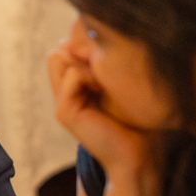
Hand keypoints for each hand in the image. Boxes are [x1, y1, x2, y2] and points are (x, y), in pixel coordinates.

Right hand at [47, 41, 153, 179]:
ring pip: (58, 57)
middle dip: (81, 50)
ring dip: (85, 61)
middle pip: (58, 51)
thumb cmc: (137, 120)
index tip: (110, 58)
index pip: (65, 49)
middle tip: (105, 66)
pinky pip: (72, 75)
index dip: (83, 46)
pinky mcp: (64, 111)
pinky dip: (89, 75)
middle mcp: (64, 93)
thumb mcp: (118, 85)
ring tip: (104, 78)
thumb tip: (99, 40)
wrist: (137, 155)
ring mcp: (61, 102)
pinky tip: (104, 88)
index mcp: (74, 87)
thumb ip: (103, 66)